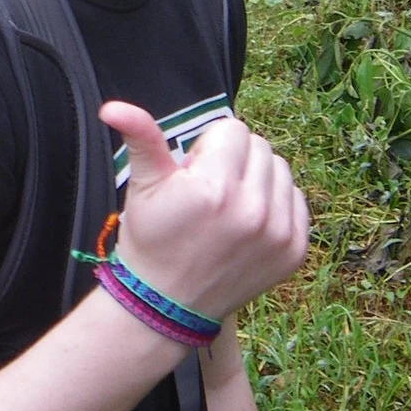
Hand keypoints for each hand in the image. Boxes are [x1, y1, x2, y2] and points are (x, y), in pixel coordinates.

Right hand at [98, 103, 308, 322]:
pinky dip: (276, 204)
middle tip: (210, 192)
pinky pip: (297, 200)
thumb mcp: (143, 186)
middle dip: (234, 160)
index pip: (233, 130)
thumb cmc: (152, 239)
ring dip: (258, 179)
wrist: (167, 303)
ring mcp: (278, 232)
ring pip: (281, 169)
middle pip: (259, 146)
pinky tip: (249, 222)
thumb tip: (113, 108)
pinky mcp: (294, 250)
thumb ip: (140, 138)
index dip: (208, 148)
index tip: (194, 175)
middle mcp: (252, 209)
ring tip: (230, 206)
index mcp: (214, 188)